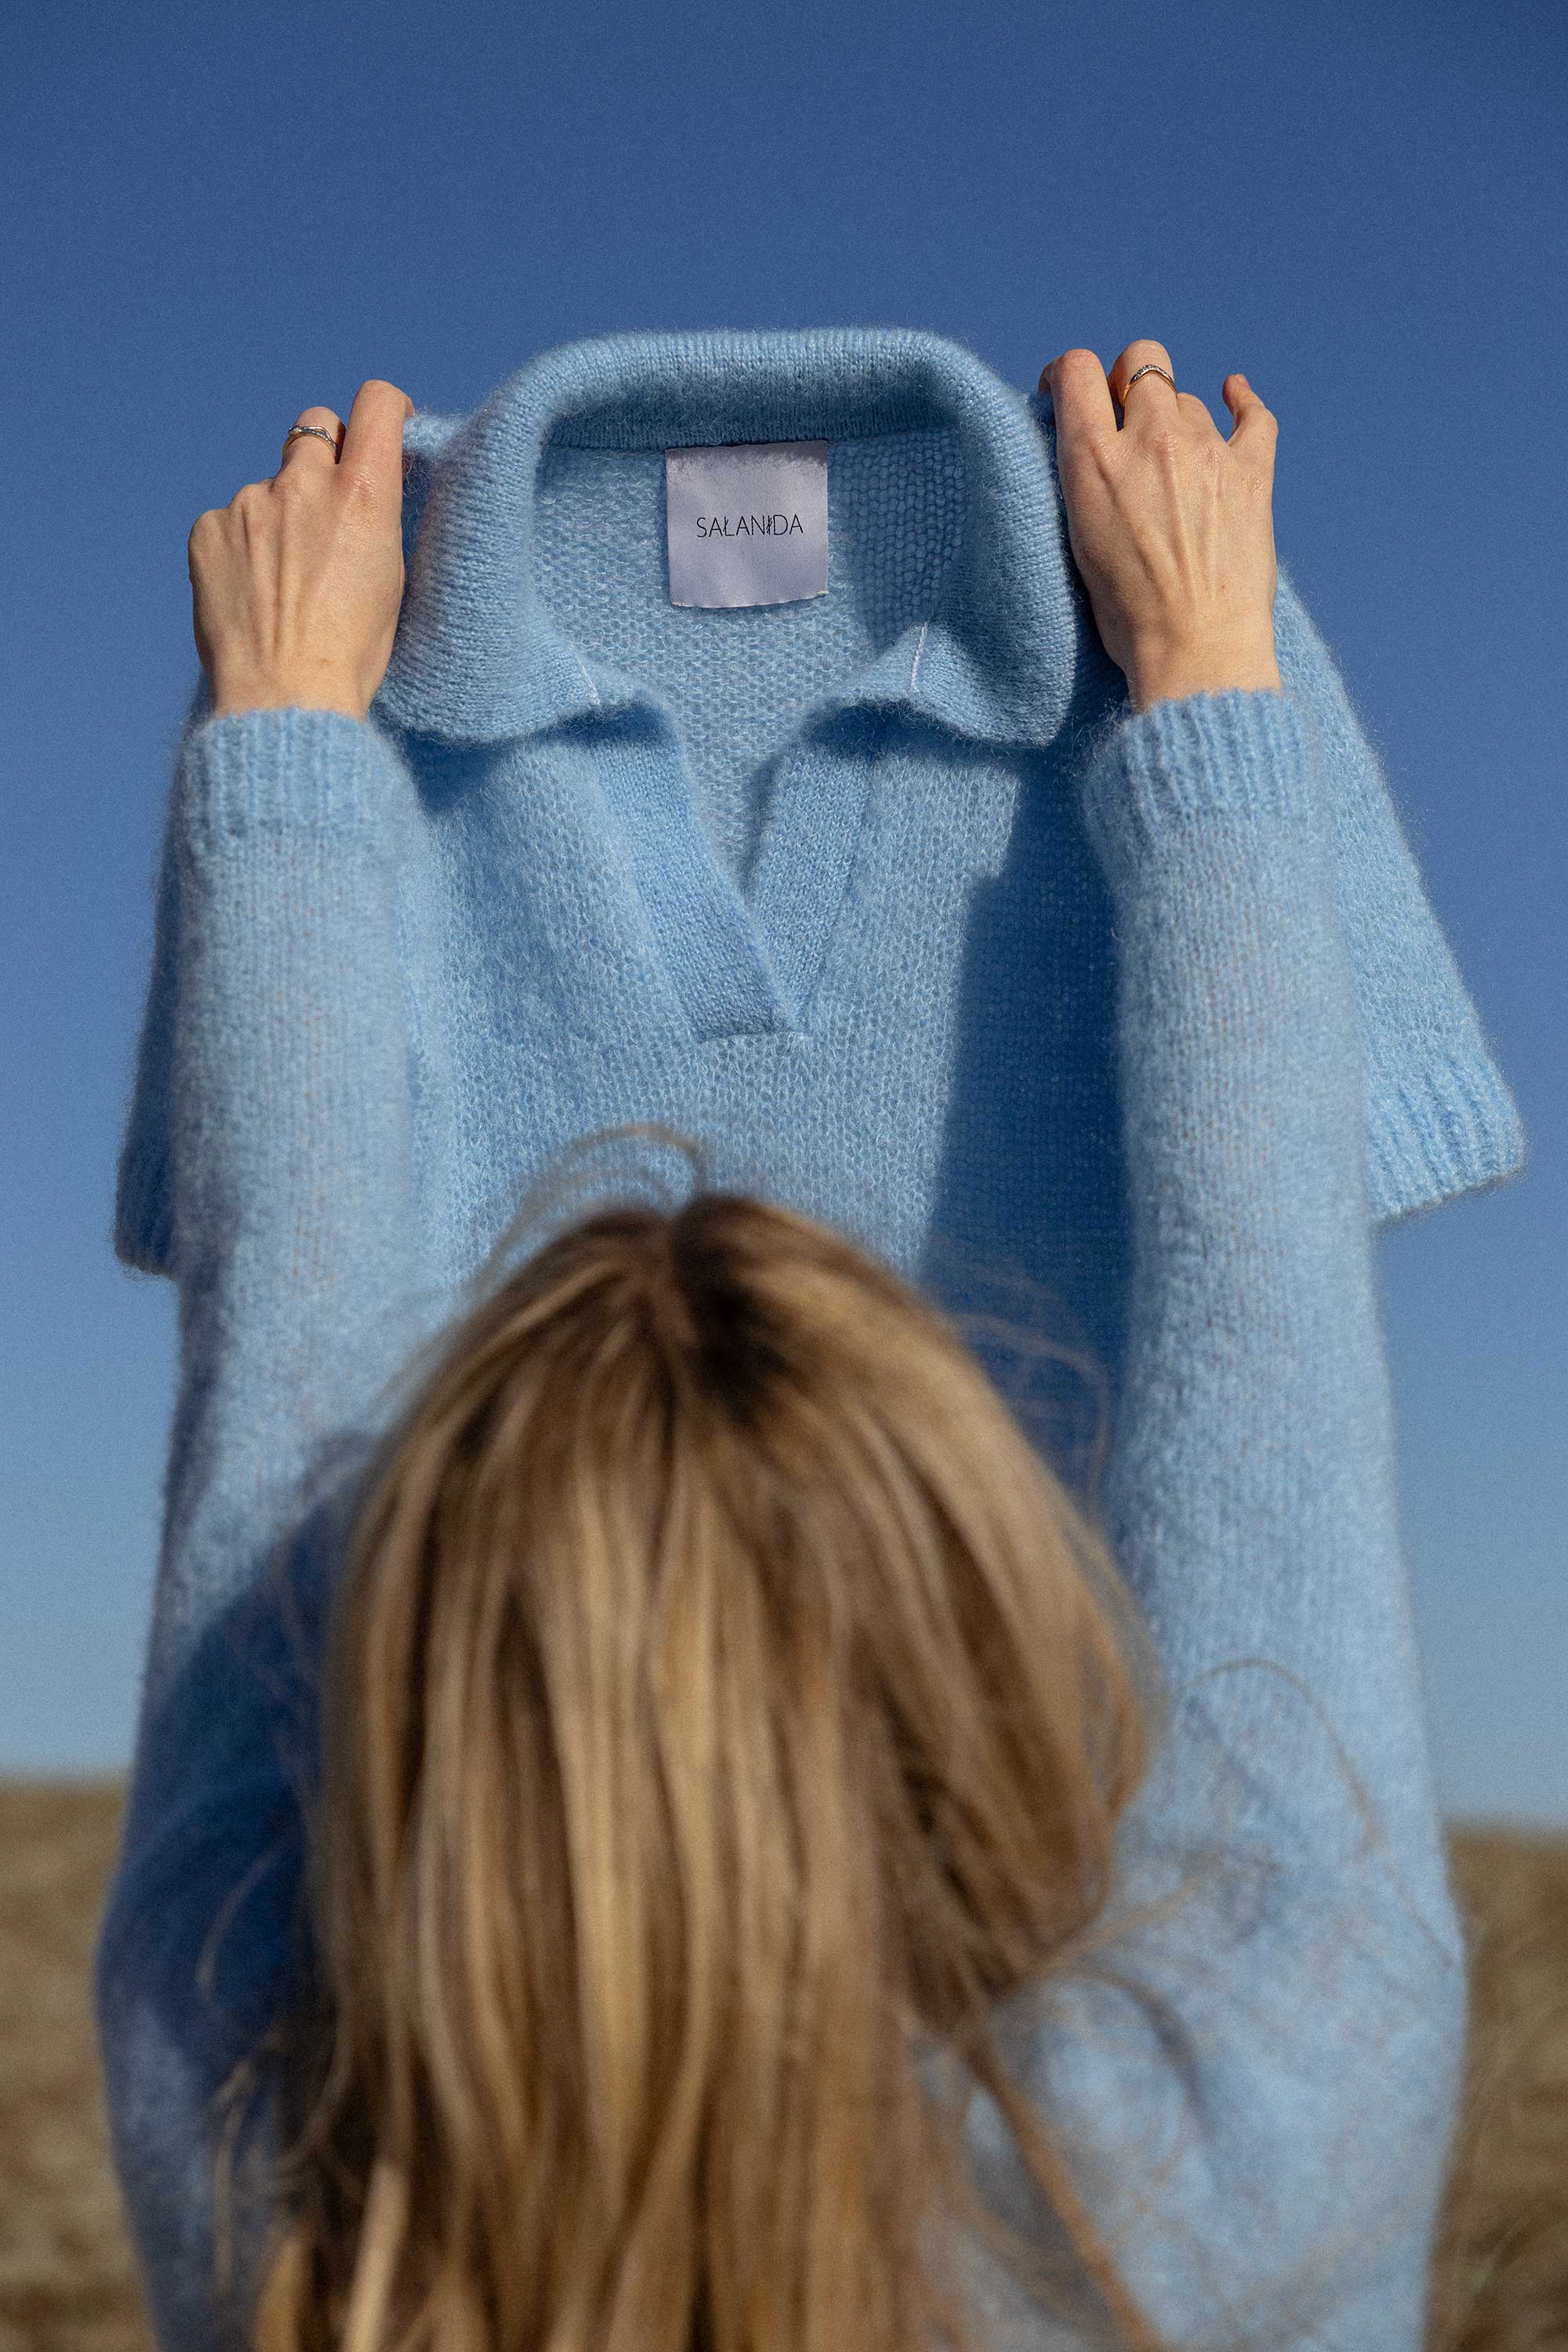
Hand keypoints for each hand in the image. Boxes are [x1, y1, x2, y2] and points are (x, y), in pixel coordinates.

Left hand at [190, 379, 415, 722]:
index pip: (374, 403)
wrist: (285, 696)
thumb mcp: (389, 580)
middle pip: (313, 425)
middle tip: (325, 502)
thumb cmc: (351, 652)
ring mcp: (249, 503)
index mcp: (363, 494)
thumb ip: (375, 519)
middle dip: (322, 451)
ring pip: (268, 487)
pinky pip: (228, 522)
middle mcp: (304, 483)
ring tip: (282, 582)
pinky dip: (239, 549)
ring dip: (276, 516)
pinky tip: (250, 593)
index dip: (382, 408)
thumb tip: (362, 492)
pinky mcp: (208, 528)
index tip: (382, 424)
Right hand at [1039, 340, 1282, 712]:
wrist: (1195, 648)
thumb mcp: (1078, 537)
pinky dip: (1243, 401)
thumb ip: (1082, 477)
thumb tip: (1090, 444)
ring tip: (1175, 464)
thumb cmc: (1128, 612)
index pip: (1075, 369)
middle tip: (1127, 419)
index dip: (1070, 373)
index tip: (1071, 394)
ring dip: (1178, 419)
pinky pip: (1254, 414)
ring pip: (1189, 398)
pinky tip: (1235, 395)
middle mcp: (1152, 439)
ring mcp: (1207, 450)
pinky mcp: (1253, 471)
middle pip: (1142, 359)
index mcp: (1095, 459)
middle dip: (1130, 379)